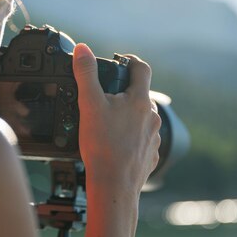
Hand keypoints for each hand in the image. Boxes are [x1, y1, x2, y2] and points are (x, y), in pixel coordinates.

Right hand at [72, 43, 160, 198]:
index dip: (129, 60)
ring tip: (107, 124)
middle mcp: (151, 117)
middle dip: (124, 93)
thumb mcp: (89, 104)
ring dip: (128, 116)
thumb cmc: (102, 146)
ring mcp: (153, 137)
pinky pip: (142, 140)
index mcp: (139, 100)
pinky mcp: (151, 155)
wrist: (113, 186)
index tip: (120, 60)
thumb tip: (82, 50)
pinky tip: (114, 144)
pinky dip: (130, 138)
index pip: (141, 68)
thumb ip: (86, 74)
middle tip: (104, 98)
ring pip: (142, 118)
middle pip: (140, 95)